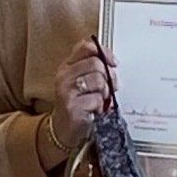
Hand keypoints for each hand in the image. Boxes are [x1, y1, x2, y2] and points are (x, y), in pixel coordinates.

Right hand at [45, 36, 115, 162]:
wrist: (64, 130)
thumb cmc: (76, 104)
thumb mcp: (82, 82)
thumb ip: (94, 69)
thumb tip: (112, 63)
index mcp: (66, 66)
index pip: (85, 47)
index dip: (103, 52)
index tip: (112, 62)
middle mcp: (64, 77)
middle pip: (96, 64)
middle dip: (109, 76)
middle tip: (110, 87)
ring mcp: (66, 92)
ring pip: (99, 81)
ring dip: (105, 93)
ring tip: (98, 100)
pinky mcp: (72, 107)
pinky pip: (97, 99)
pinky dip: (101, 107)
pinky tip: (94, 111)